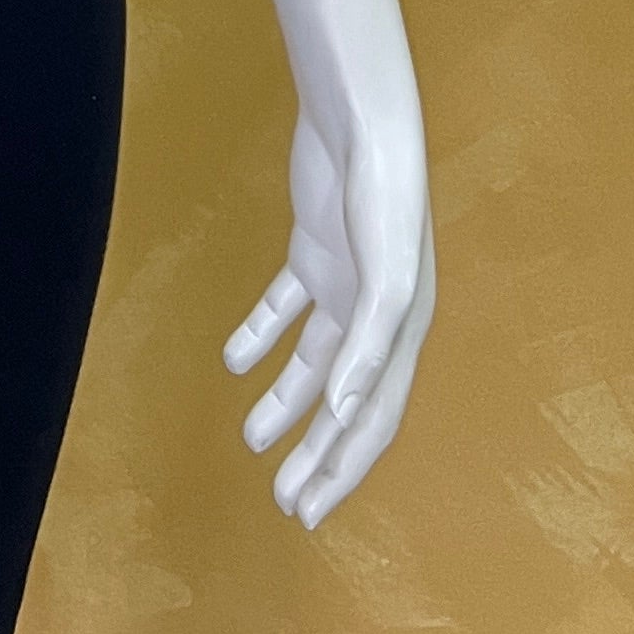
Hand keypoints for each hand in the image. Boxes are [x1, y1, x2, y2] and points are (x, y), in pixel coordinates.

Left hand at [223, 0, 433, 529]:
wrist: (362, 121)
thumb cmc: (385, 197)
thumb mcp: (386, 278)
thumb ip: (367, 348)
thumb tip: (340, 417)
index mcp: (400, 334)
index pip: (370, 420)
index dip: (344, 468)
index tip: (312, 512)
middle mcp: (375, 318)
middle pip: (344, 403)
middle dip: (316, 454)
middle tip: (284, 500)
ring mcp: (344, 285)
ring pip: (311, 362)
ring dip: (284, 400)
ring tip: (253, 436)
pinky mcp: (313, 252)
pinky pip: (285, 308)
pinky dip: (261, 335)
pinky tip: (233, 359)